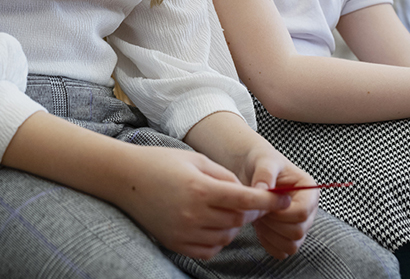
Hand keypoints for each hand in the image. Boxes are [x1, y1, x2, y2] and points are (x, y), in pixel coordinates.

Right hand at [112, 146, 290, 259]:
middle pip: (239, 220)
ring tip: (223, 208)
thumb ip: (224, 177)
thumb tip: (248, 194)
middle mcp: (193, 214)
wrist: (125, 179)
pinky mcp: (176, 244)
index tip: (284, 199)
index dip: (268, 201)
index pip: (245, 200)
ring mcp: (184, 232)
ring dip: (234, 224)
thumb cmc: (161, 163)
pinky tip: (211, 223)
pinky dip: (218, 239)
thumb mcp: (196, 160)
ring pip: (227, 236)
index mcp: (200, 188)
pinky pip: (210, 249)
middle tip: (249, 201)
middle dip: (250, 211)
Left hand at [238, 144, 318, 258]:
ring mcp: (300, 225)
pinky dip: (268, 243)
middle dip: (273, 224)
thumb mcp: (264, 161)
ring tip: (258, 216)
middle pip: (297, 232)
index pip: (302, 213)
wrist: (252, 171)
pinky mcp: (288, 236)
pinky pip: (281, 252)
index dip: (281, 213)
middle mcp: (309, 210)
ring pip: (291, 245)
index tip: (265, 205)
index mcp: (309, 191)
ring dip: (270, 234)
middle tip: (259, 210)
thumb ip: (265, 174)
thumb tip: (263, 189)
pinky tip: (259, 226)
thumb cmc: (261, 162)